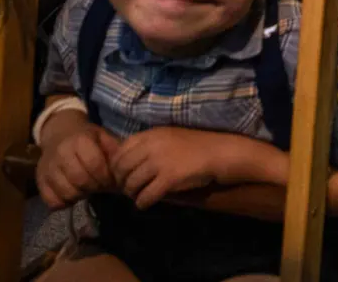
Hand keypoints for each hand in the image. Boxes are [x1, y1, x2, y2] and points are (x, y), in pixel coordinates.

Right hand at [36, 123, 119, 209]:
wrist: (59, 132)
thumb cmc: (87, 138)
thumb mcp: (104, 137)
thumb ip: (115, 151)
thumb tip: (125, 169)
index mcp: (80, 141)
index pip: (95, 165)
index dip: (106, 177)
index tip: (111, 179)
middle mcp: (61, 154)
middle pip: (81, 180)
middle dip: (95, 187)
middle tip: (100, 186)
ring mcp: (47, 169)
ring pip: (66, 193)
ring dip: (81, 195)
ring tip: (87, 188)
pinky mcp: (39, 181)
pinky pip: (52, 202)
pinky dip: (64, 202)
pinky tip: (73, 194)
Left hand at [111, 127, 227, 209]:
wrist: (220, 153)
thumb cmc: (198, 146)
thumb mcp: (170, 137)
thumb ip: (150, 145)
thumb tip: (128, 161)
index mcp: (151, 134)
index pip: (120, 151)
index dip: (117, 166)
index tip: (123, 175)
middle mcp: (152, 146)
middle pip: (121, 169)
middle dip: (122, 182)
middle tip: (130, 189)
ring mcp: (160, 162)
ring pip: (131, 184)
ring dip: (132, 194)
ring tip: (139, 196)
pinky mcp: (169, 179)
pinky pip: (146, 196)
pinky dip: (142, 203)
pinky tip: (146, 204)